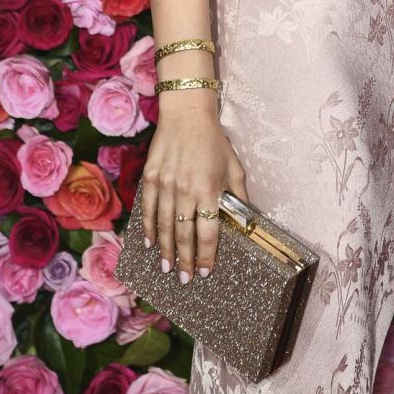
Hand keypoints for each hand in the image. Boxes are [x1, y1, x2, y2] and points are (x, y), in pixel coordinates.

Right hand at [141, 99, 249, 283]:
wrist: (187, 114)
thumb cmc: (214, 141)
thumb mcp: (234, 167)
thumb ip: (239, 195)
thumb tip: (246, 220)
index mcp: (209, 189)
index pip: (207, 232)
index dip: (206, 255)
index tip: (206, 271)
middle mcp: (186, 190)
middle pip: (183, 234)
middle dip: (185, 260)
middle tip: (185, 279)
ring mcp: (165, 184)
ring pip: (163, 226)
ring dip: (165, 250)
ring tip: (168, 268)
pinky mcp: (151, 177)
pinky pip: (147, 209)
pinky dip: (148, 228)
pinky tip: (149, 243)